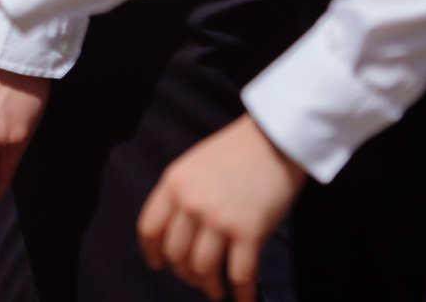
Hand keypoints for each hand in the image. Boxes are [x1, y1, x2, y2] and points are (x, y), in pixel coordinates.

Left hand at [138, 115, 307, 300]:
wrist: (275, 140)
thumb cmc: (236, 151)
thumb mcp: (194, 165)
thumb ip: (181, 193)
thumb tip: (177, 231)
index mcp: (173, 184)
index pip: (149, 228)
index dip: (152, 252)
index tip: (157, 264)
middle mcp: (191, 203)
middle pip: (176, 254)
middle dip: (184, 272)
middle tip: (196, 278)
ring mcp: (219, 218)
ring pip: (203, 268)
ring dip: (209, 286)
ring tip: (215, 290)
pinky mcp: (249, 231)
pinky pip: (239, 274)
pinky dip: (240, 293)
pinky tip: (242, 299)